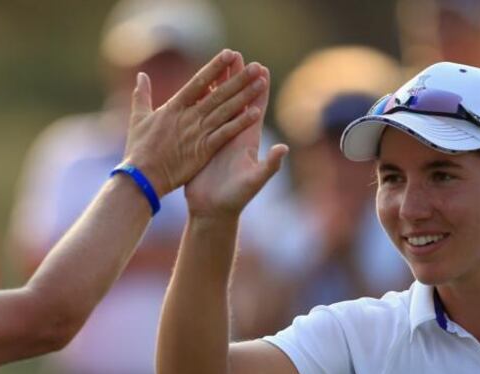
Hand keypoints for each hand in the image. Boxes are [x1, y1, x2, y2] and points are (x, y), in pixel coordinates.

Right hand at [122, 50, 269, 196]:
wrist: (141, 177)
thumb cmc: (138, 149)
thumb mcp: (138, 118)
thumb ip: (142, 95)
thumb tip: (141, 76)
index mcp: (173, 107)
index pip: (198, 82)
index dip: (215, 67)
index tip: (230, 54)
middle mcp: (188, 116)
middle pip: (218, 93)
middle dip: (238, 79)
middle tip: (255, 66)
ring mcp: (197, 132)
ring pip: (226, 110)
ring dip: (245, 96)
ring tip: (261, 83)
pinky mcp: (203, 149)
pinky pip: (225, 133)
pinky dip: (240, 123)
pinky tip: (255, 113)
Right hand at [184, 61, 287, 218]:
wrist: (213, 212)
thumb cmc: (235, 198)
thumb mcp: (254, 181)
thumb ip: (269, 165)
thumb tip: (283, 149)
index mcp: (247, 140)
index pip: (255, 109)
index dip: (259, 89)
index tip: (261, 67)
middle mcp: (234, 136)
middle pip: (237, 101)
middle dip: (238, 78)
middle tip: (238, 56)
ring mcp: (218, 139)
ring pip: (218, 106)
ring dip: (218, 86)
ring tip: (217, 67)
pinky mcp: (203, 145)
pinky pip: (202, 119)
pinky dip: (200, 104)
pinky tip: (196, 91)